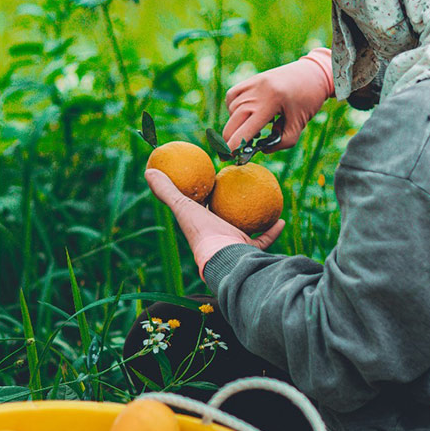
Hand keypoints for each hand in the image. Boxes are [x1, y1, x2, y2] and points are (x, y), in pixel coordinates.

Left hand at [145, 169, 284, 279]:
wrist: (224, 258)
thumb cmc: (202, 232)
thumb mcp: (182, 206)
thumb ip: (166, 190)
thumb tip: (148, 172)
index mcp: (200, 227)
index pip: (198, 207)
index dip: (200, 194)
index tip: (208, 177)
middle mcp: (216, 236)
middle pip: (222, 218)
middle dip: (228, 206)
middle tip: (237, 186)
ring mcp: (233, 245)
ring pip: (245, 230)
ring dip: (254, 219)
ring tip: (263, 201)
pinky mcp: (249, 252)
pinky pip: (264, 240)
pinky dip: (272, 231)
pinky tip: (281, 218)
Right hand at [223, 48, 333, 151]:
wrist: (313, 73)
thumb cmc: (308, 101)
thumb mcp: (298, 127)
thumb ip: (280, 143)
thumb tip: (259, 150)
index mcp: (271, 102)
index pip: (245, 129)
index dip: (234, 146)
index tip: (228, 157)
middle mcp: (258, 91)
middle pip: (233, 122)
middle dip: (230, 139)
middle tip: (234, 151)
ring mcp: (252, 83)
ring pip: (232, 110)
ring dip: (236, 124)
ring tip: (252, 130)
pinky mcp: (251, 80)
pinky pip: (232, 97)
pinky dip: (233, 109)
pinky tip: (245, 115)